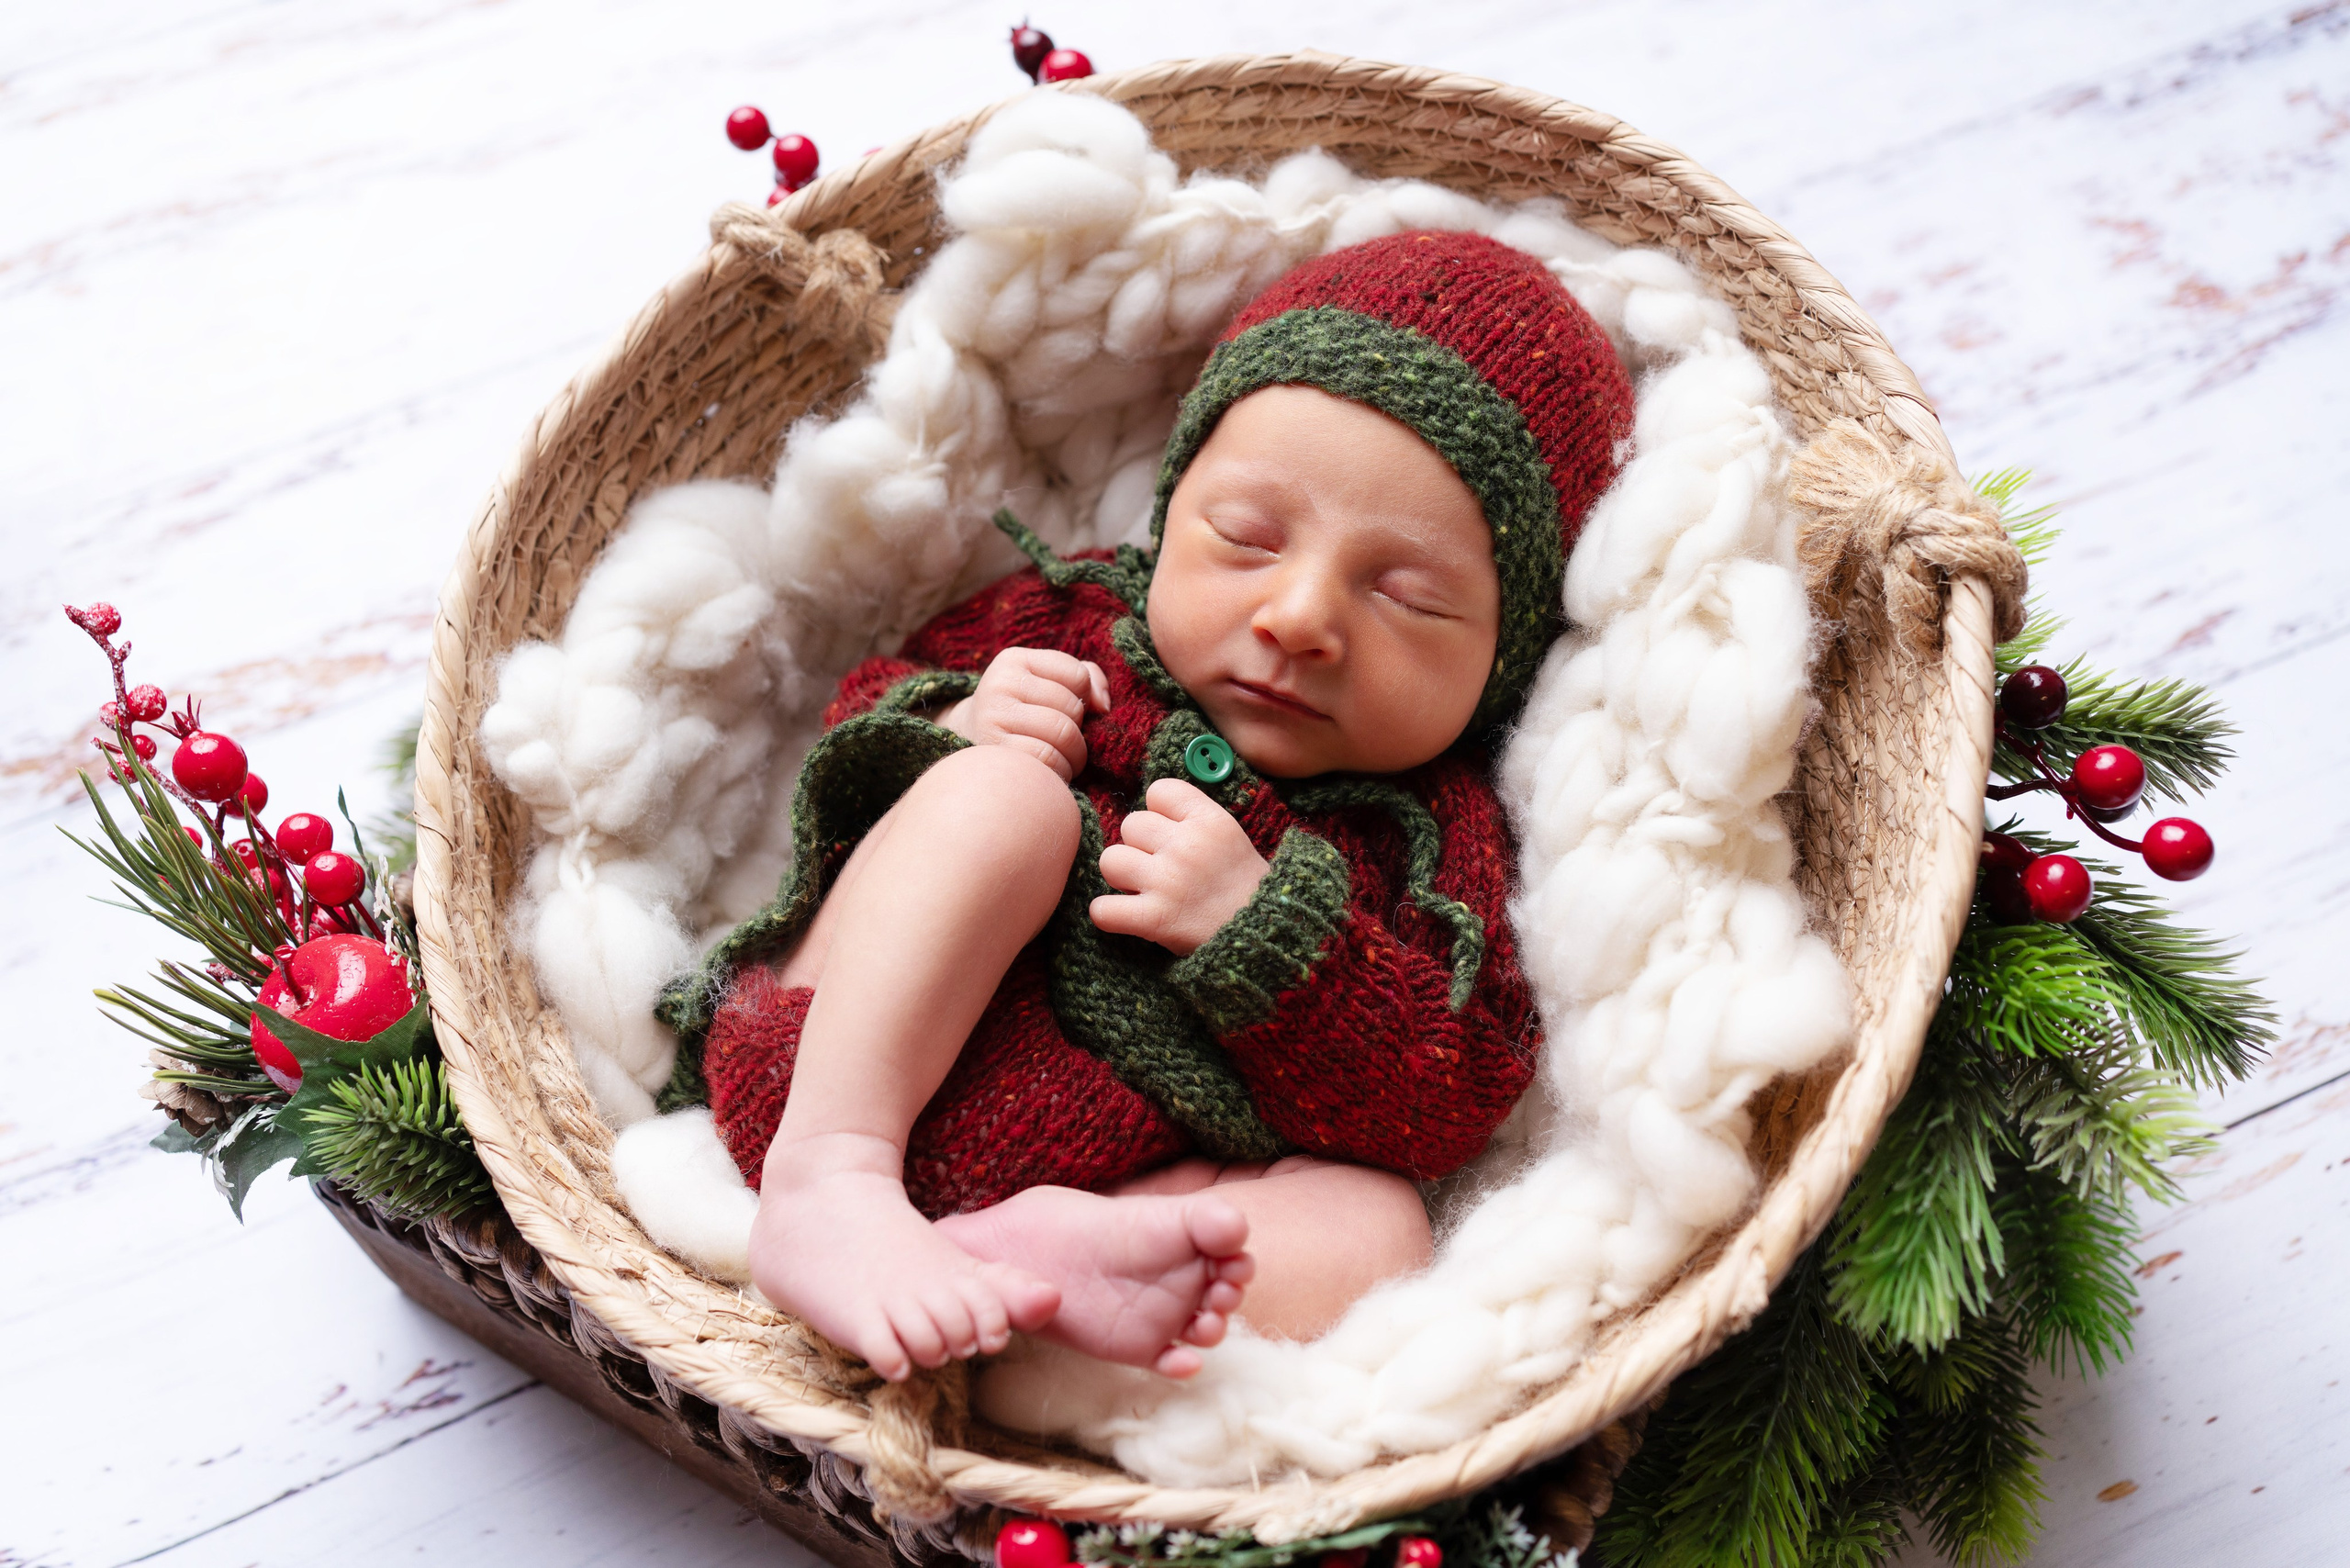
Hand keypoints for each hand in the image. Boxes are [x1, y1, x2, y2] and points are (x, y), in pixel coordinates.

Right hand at [939, 647, 1109, 780]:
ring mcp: (993, 716)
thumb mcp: (1045, 683)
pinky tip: (1050, 773)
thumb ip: (1085, 679)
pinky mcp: (994, 751)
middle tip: (1065, 743)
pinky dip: (1060, 771)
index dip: (1084, 699)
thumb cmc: (1021, 712)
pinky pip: (1048, 759)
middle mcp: (1000, 683)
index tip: (1068, 713)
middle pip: (1072, 707)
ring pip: (1064, 734)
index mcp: (1014, 660)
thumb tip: (1104, 705)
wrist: (968, 741)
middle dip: (1079, 731)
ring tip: (1063, 759)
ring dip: (1075, 755)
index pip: (1077, 675)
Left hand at [1091, 779, 1269, 955]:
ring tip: (1142, 890)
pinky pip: (1102, 909)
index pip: (1159, 790)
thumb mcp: (1230, 837)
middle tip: (1157, 867)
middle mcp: (1187, 846)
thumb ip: (1194, 819)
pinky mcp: (1154, 919)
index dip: (1158, 811)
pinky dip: (1107, 914)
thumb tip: (1152, 810)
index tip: (1169, 832)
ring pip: (1110, 860)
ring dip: (1121, 877)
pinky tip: (1124, 916)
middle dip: (1138, 846)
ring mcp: (1168, 882)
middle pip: (1130, 824)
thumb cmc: (1245, 888)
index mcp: (1209, 821)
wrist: (1265, 937)